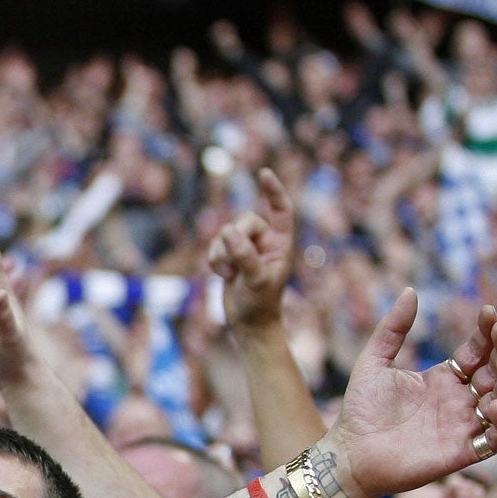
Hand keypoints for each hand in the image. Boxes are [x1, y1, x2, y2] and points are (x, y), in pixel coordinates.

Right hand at [206, 168, 294, 329]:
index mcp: (281, 243)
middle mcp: (265, 241)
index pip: (281, 210)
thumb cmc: (260, 303)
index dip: (273, 191)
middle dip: (234, 238)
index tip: (264, 173)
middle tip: (233, 263)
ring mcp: (247, 248)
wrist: (249, 323)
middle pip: (244, 221)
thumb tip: (229, 232)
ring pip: (225, 233)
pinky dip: (214, 259)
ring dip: (221, 253)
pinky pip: (215, 245)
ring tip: (229, 274)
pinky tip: (223, 275)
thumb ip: (245, 255)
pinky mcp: (230, 257)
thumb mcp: (256, 279)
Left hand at [318, 294, 496, 497]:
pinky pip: (496, 438)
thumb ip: (392, 329)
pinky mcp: (462, 452)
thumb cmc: (360, 410)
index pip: (478, 351)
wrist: (348, 453)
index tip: (489, 312)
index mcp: (443, 378)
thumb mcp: (374, 362)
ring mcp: (463, 425)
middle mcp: (459, 400)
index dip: (488, 332)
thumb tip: (411, 290)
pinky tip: (490, 405)